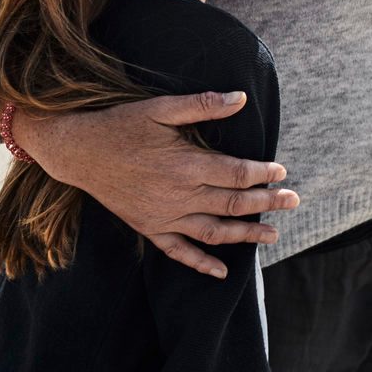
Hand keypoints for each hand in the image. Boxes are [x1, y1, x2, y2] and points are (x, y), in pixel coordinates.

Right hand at [10, 93, 299, 278]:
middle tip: (293, 202)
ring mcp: (163, 217)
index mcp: (186, 165)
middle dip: (267, 204)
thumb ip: (203, 106)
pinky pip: (179, 252)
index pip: (237, 173)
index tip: (283, 172)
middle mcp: (178, 196)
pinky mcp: (149, 229)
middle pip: (233, 204)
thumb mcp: (162, 107)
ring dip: (246, 236)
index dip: (263, 173)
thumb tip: (241, 98)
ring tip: (273, 236)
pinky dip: (202, 264)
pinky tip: (223, 272)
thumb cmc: (122, 125)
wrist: (78, 152)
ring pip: (214, 232)